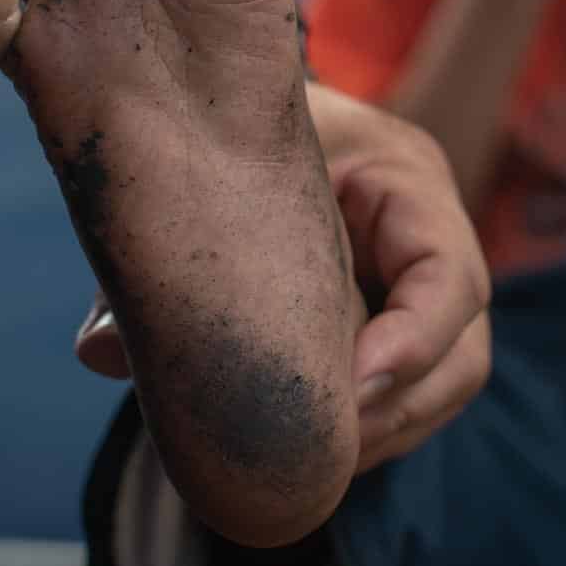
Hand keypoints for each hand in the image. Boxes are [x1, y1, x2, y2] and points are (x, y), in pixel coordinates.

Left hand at [65, 80, 491, 475]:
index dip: (411, 344)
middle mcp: (432, 233)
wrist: (231, 106)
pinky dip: (363, 431)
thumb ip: (156, 253)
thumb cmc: (224, 127)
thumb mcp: (203, 166)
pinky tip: (301, 448)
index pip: (450, 277)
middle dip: (393, 409)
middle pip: (463, 351)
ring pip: (443, 386)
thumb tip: (102, 353)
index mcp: (404, 176)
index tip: (344, 384)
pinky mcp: (396, 323)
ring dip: (380, 434)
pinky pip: (407, 396)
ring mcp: (422, 285)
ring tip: (304, 460)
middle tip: (315, 445)